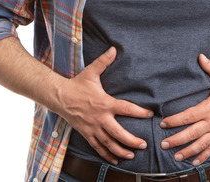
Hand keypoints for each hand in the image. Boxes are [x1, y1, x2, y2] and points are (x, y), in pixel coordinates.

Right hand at [55, 46, 153, 164]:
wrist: (59, 96)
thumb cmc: (77, 84)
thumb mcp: (91, 72)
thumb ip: (104, 61)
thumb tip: (113, 49)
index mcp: (105, 103)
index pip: (126, 109)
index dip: (140, 112)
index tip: (151, 115)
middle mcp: (100, 118)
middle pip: (119, 133)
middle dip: (132, 140)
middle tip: (143, 144)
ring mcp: (92, 128)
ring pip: (108, 143)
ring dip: (121, 151)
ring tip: (132, 155)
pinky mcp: (86, 133)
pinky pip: (97, 147)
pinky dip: (106, 155)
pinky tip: (115, 160)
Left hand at [159, 54, 209, 165]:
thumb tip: (200, 56)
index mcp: (209, 107)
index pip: (189, 116)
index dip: (175, 120)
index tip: (163, 123)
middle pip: (192, 133)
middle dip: (177, 140)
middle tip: (163, 144)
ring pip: (201, 144)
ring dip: (188, 151)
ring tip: (175, 156)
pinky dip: (203, 156)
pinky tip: (194, 162)